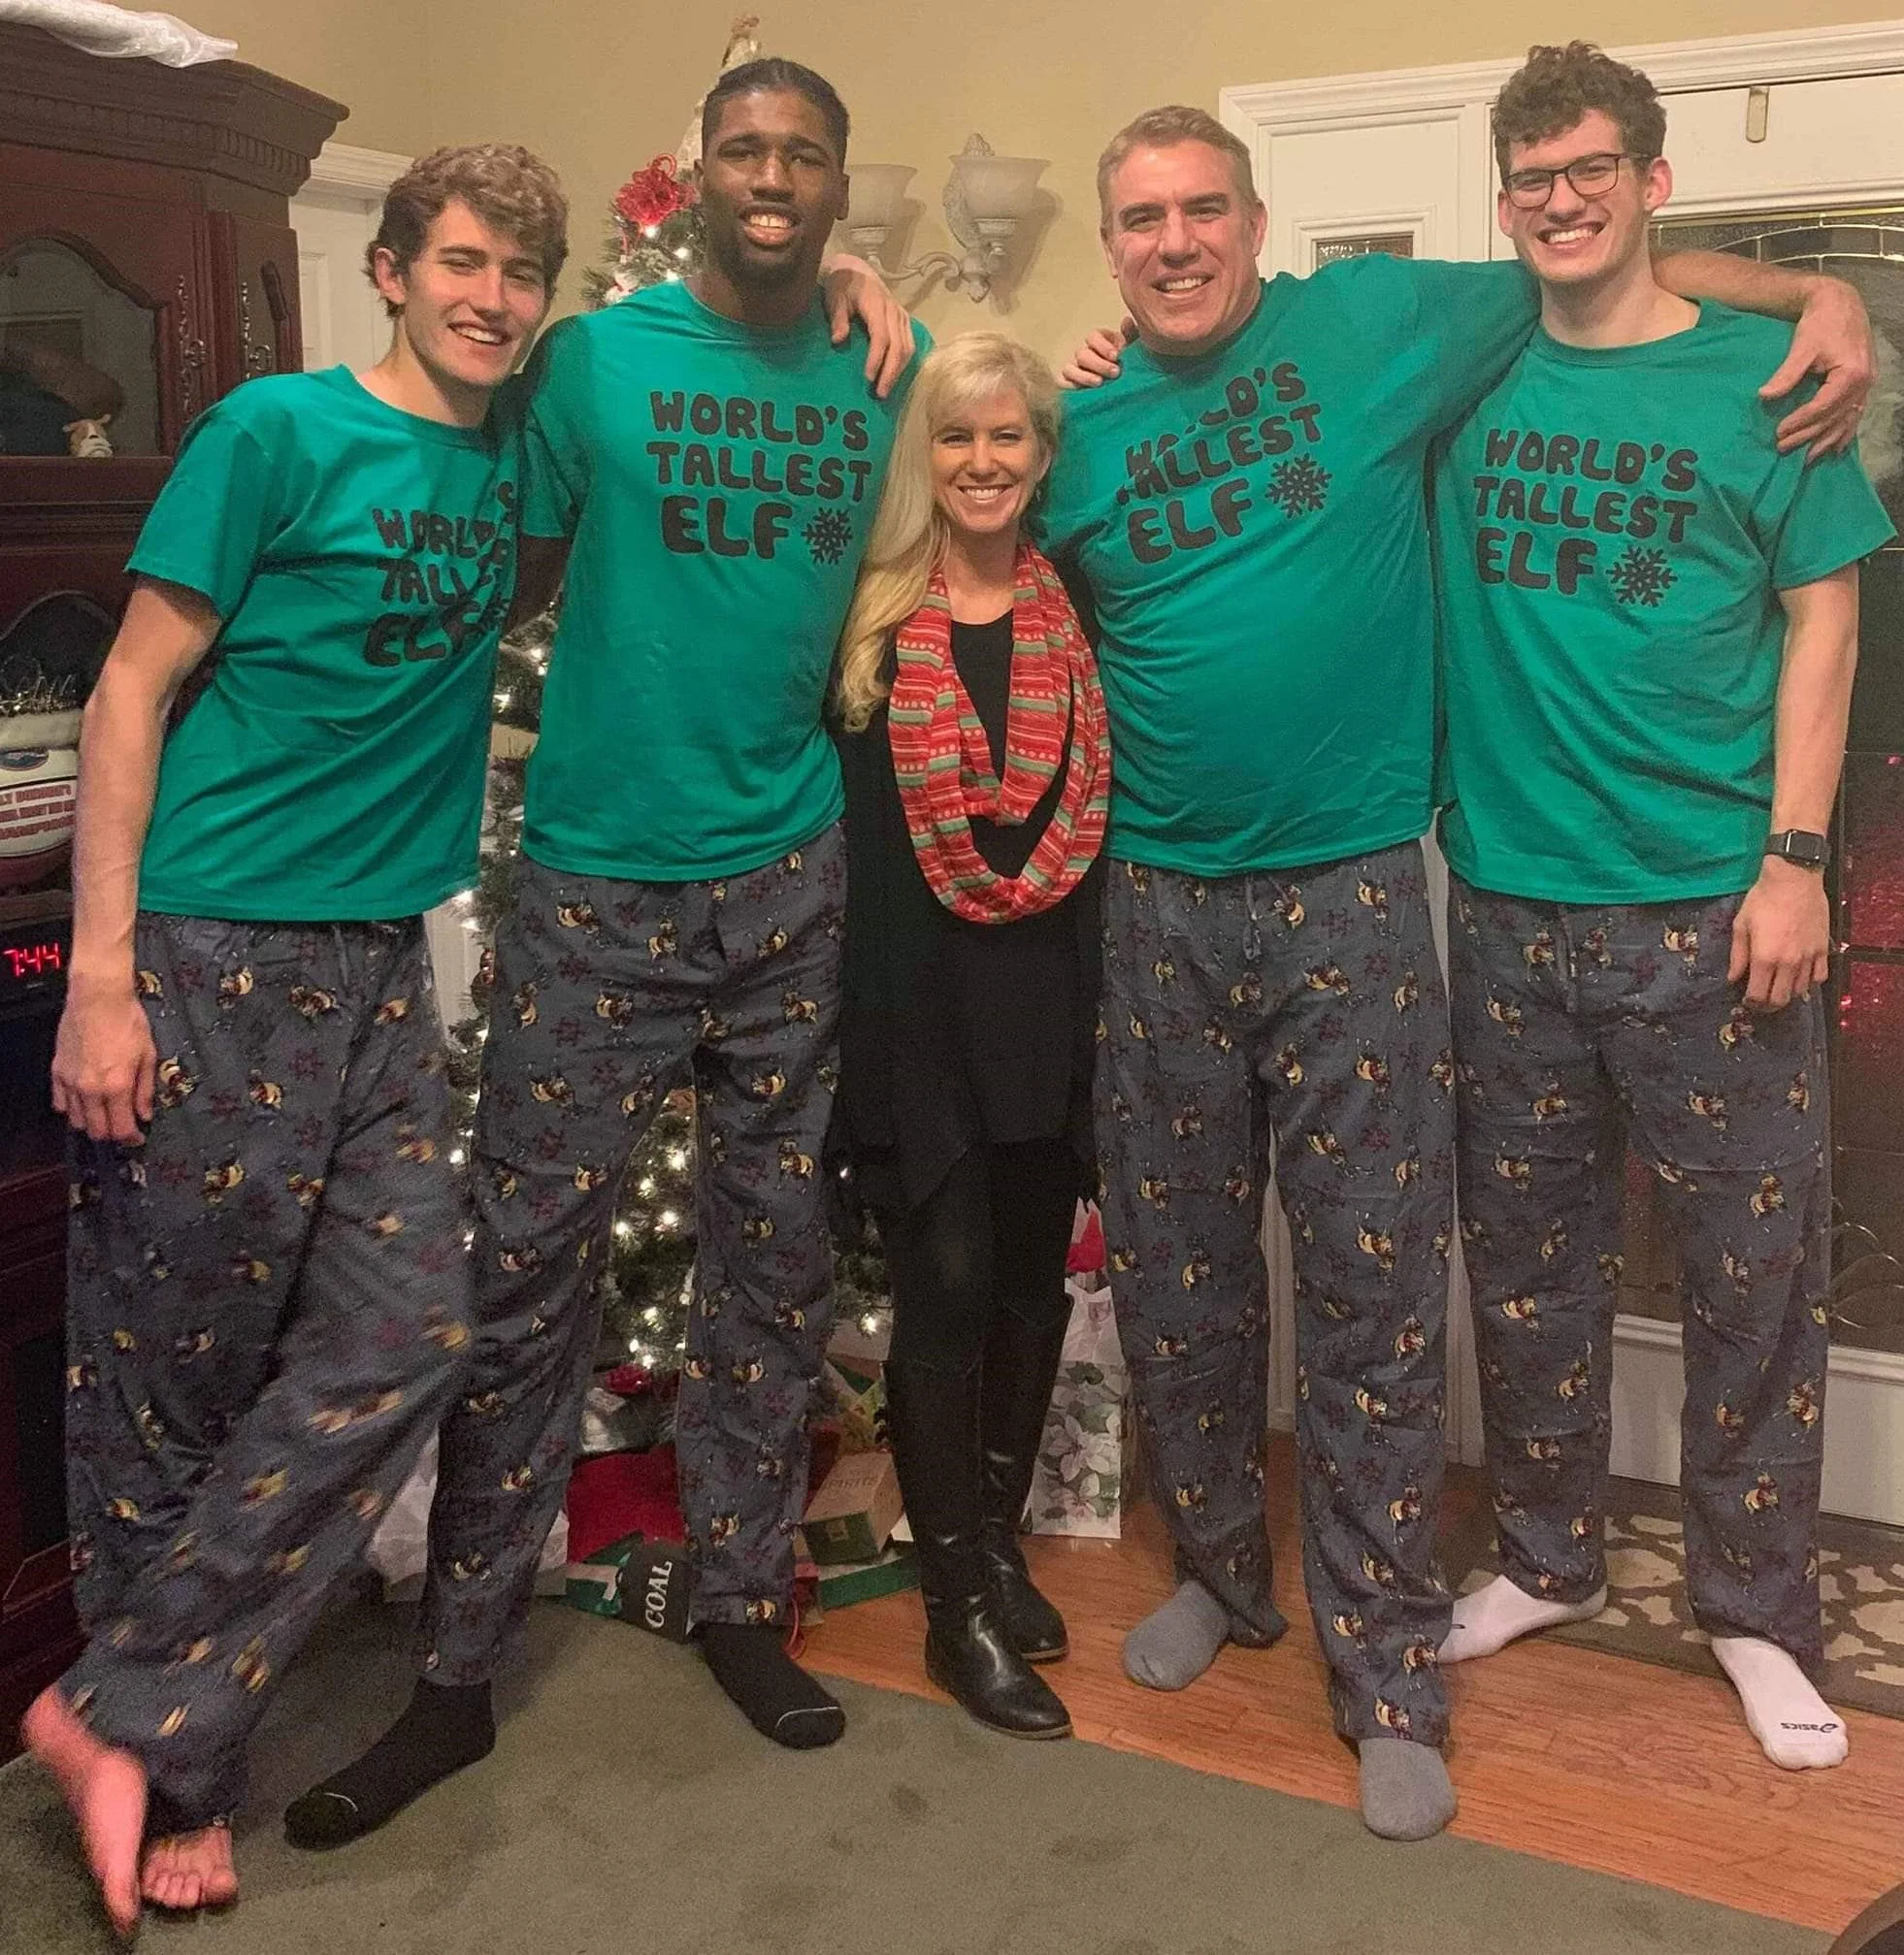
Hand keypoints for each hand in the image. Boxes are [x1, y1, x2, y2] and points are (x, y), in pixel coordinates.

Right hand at [51, 981, 156, 1142]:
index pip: (121, 1128)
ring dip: (92, 1123)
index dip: (131, 1138)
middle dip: (112, 1134)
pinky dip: (72, 1109)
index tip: (138, 1137)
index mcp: (117, 1087)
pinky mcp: (57, 1071)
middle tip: (124, 1127)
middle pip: (97, 1130)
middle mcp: (90, 1089)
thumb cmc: (128, 1022)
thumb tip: (145, 1115)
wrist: (98, 998)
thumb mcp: (148, 1056)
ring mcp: (70, 1082)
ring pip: (77, 1120)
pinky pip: (60, 1102)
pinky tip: (84, 1103)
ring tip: (105, 1115)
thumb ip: (145, 1090)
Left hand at [820, 254, 915, 398]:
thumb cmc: (842, 284)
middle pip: (899, 346)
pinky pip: (909, 344)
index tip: (868, 377)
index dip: (876, 358)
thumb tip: (838, 340)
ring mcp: (901, 316)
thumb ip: (837, 318)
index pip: (881, 336)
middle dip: (890, 372)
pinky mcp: (903, 321)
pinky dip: (903, 363)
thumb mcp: (834, 297)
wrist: (856, 269)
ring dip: (898, 371)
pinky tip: (894, 377)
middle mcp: (894, 310)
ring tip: (886, 390)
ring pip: (908, 347)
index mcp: (877, 304)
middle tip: (880, 393)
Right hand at [1060, 319, 1135, 388]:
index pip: (1093, 337)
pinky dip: (1069, 385)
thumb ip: (1131, 336)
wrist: (1125, 390)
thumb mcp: (1134, 351)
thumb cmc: (1127, 367)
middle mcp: (1084, 354)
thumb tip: (1126, 321)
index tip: (1116, 356)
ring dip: (1084, 376)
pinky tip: (1083, 390)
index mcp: (1099, 342)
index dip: (1103, 346)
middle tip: (1115, 372)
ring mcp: (1074, 369)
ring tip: (1100, 383)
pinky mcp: (1067, 384)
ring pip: (1069, 368)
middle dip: (1098, 364)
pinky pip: (1061, 381)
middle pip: (1082, 354)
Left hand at [1728, 859, 1831, 1011]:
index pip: (1758, 995)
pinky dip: (1809, 982)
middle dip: (1768, 1005)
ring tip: (1778, 986)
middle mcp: (1788, 963)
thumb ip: (1737, 955)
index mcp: (1764, 958)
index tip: (1746, 1000)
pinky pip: (1819, 977)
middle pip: (1780, 999)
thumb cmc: (1763, 899)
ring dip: (1787, 993)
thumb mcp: (1741, 925)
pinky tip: (1799, 976)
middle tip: (1761, 1000)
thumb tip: (1732, 978)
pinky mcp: (1823, 949)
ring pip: (1800, 991)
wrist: (1794, 878)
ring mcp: (1808, 957)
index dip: (1750, 1002)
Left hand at [1760, 276, 1873, 458]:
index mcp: (1851, 373)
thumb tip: (1765, 396)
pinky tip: (1835, 448)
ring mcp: (1867, 385)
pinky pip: (1857, 414)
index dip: (1800, 422)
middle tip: (1782, 449)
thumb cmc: (1821, 323)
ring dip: (1827, 441)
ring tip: (1807, 459)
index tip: (1779, 433)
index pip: (1823, 407)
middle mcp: (1864, 382)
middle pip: (1834, 418)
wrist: (1841, 303)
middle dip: (1808, 436)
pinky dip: (1845, 432)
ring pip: (1848, 420)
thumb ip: (1787, 374)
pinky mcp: (1864, 384)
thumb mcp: (1802, 347)